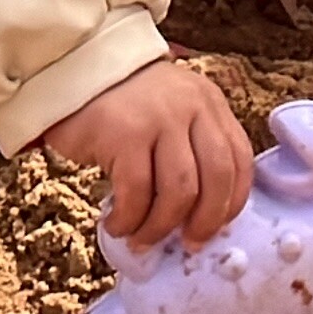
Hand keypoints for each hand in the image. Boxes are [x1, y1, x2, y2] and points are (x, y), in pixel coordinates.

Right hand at [38, 58, 251, 248]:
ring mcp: (158, 118)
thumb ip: (190, 149)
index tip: (215, 229)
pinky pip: (137, 192)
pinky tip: (117, 224)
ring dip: (161, 227)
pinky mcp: (124, 133)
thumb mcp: (171, 113)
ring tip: (141, 239)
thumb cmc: (122, 103)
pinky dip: (129, 219)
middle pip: (216, 179)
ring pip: (179, 191)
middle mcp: (191, 107)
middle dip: (205, 222)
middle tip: (186, 244)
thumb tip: (198, 218)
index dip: (232, 202)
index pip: (239, 159)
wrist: (73, 69)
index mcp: (209, 103)